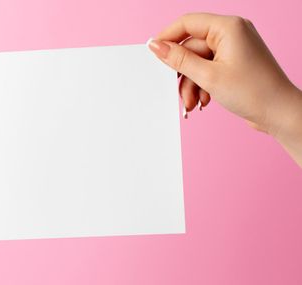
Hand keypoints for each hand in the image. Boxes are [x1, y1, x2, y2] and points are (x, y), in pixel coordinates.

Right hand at [148, 13, 301, 166]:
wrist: (279, 113)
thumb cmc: (253, 92)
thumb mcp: (207, 76)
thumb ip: (179, 60)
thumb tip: (156, 46)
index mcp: (228, 27)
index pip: (187, 23)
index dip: (167, 37)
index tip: (153, 54)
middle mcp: (231, 33)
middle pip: (191, 47)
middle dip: (183, 74)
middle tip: (179, 93)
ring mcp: (233, 48)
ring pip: (197, 62)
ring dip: (191, 84)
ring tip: (193, 103)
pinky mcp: (234, 62)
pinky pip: (208, 69)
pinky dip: (202, 85)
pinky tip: (204, 100)